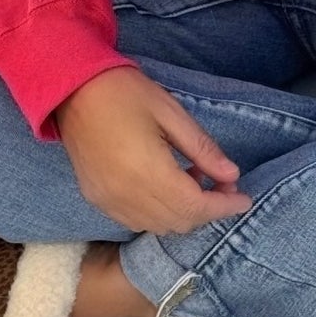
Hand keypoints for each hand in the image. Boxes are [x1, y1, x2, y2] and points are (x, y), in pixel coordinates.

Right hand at [54, 65, 252, 234]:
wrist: (71, 90)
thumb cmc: (125, 92)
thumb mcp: (171, 112)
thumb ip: (201, 148)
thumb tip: (231, 175)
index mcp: (148, 172)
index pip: (194, 206)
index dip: (223, 206)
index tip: (244, 198)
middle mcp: (127, 196)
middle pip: (178, 222)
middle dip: (207, 209)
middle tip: (223, 183)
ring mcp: (108, 202)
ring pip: (157, 226)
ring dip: (183, 213)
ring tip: (194, 179)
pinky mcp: (96, 199)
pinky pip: (135, 220)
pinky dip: (159, 214)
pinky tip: (166, 186)